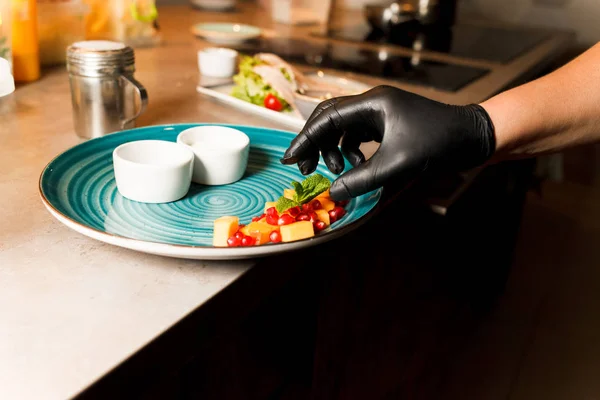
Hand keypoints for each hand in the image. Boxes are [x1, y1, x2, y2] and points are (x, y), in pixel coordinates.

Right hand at [280, 85, 495, 199]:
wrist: (473, 137)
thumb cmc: (440, 143)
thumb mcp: (397, 164)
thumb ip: (362, 179)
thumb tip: (333, 193)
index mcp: (372, 103)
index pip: (326, 117)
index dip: (304, 139)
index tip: (289, 159)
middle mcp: (373, 103)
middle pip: (329, 119)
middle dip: (315, 144)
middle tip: (305, 169)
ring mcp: (380, 112)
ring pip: (342, 129)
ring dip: (334, 150)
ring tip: (341, 171)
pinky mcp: (388, 124)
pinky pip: (357, 135)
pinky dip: (351, 152)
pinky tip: (358, 167)